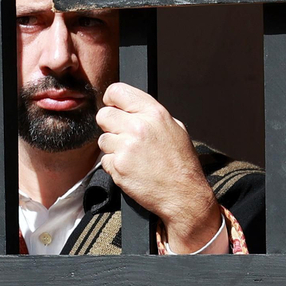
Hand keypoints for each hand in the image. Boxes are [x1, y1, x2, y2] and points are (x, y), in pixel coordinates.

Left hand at [96, 83, 223, 253]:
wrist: (182, 194)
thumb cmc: (181, 164)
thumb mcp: (175, 129)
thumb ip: (151, 115)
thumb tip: (132, 108)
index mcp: (154, 113)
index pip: (118, 91)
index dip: (111, 100)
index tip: (113, 107)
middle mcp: (138, 126)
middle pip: (103, 115)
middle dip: (109, 125)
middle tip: (121, 136)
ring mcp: (126, 146)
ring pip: (102, 139)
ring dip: (113, 148)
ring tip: (132, 157)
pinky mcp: (118, 165)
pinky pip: (104, 160)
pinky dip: (114, 165)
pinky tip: (131, 169)